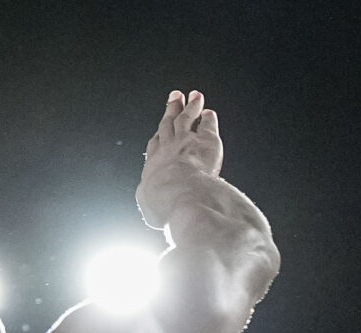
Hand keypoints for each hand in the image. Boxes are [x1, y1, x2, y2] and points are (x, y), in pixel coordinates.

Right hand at [138, 90, 225, 229]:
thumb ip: (151, 204)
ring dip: (190, 107)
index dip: (160, 135)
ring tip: (194, 96)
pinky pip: (207, 126)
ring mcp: (187, 141)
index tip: (162, 128)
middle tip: (175, 97)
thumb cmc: (166, 204)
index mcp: (154, 165)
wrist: (182, 195)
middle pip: (169, 125)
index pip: (156, 145)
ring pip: (187, 119)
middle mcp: (168, 148)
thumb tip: (153, 208)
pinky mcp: (207, 141)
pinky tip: (209, 113)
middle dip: (171, 110)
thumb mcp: (151, 208)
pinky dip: (208, 118)